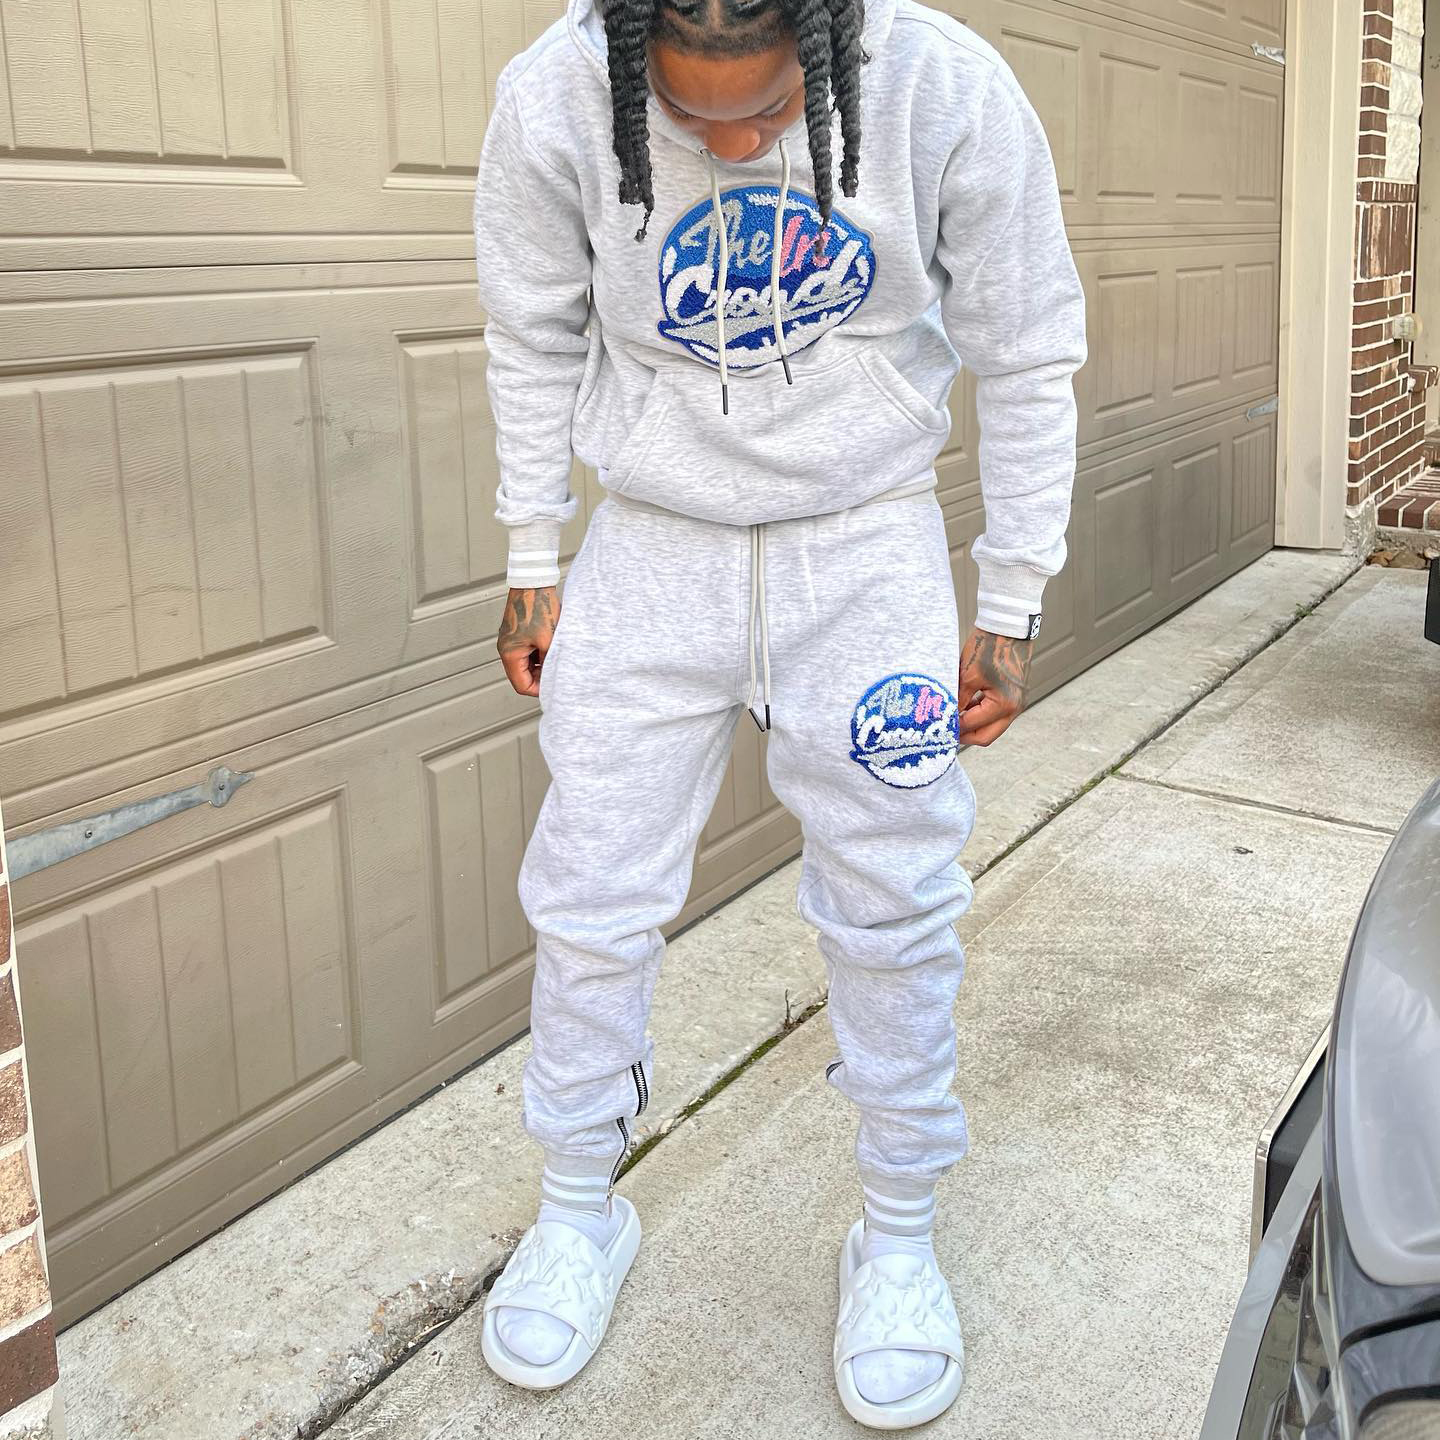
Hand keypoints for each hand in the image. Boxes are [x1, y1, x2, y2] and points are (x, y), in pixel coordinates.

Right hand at [498, 586, 559, 697]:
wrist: (533, 582)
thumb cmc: (539, 607)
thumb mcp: (549, 640)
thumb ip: (550, 662)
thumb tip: (554, 676)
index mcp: (509, 653)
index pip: (521, 685)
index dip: (538, 690)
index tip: (553, 687)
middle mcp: (506, 647)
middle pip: (522, 675)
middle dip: (540, 678)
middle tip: (557, 673)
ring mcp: (510, 639)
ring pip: (525, 664)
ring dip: (540, 665)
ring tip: (556, 659)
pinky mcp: (516, 632)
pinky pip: (526, 651)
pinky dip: (538, 654)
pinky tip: (551, 647)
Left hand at [957, 627, 1032, 746]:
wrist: (1008, 627)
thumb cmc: (989, 647)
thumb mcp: (967, 676)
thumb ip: (958, 700)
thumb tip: (947, 718)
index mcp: (1004, 704)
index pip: (973, 726)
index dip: (953, 728)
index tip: (937, 727)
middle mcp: (1014, 708)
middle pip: (986, 736)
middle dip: (965, 736)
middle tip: (945, 731)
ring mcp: (1016, 703)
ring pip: (991, 727)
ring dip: (972, 725)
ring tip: (953, 717)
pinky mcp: (1013, 696)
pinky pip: (995, 714)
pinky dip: (980, 714)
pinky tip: (965, 707)